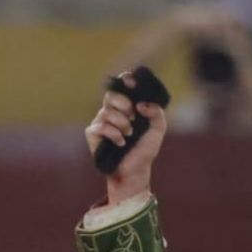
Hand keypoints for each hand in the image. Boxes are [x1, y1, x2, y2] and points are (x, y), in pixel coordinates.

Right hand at [84, 70, 168, 203]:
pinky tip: (120, 143)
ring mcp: (101, 122)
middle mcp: (112, 111)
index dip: (124, 80)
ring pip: (107, 112)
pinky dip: (113, 134)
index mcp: (126, 107)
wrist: (135, 171)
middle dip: (124, 103)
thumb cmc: (145, 150)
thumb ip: (156, 113)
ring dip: (122, 124)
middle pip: (110, 94)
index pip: (121, 86)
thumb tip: (140, 104)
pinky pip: (101, 126)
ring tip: (129, 135)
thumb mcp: (158, 130)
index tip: (131, 81)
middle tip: (133, 117)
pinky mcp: (93, 133)